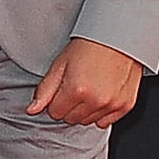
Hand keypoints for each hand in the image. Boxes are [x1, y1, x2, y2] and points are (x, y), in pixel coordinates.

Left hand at [28, 38, 143, 128]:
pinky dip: (102, 112)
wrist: (118, 36)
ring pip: (88, 121)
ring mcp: (113, 104)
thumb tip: (32, 110)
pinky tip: (101, 95)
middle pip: (71, 119)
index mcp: (77, 90)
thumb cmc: (89, 46)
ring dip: (85, 110)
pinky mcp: (126, 105)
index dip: (55, 101)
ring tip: (89, 88)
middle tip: (76, 87)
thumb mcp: (60, 64)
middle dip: (69, 107)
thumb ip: (45, 90)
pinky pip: (106, 122)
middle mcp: (96, 100)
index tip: (62, 89)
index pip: (55, 113)